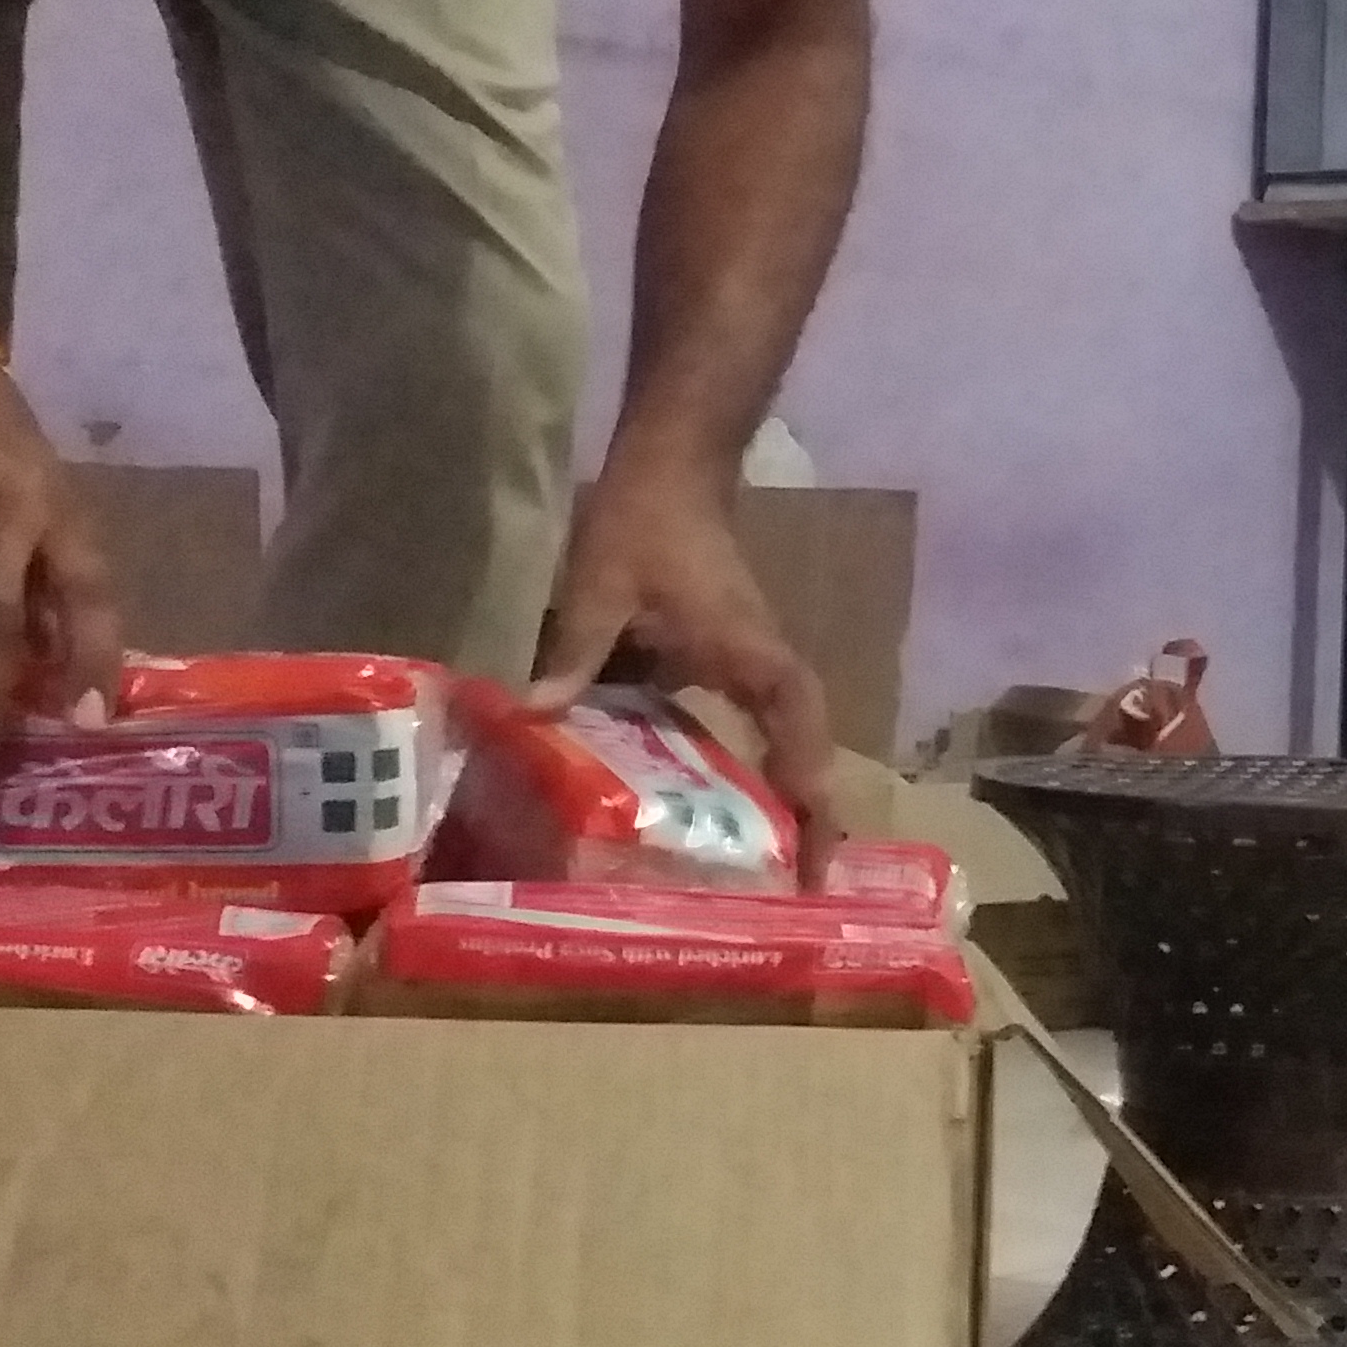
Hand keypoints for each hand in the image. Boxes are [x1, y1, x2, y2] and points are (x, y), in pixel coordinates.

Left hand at [526, 464, 833, 876]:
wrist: (674, 462)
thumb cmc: (646, 521)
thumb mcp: (601, 586)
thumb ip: (575, 654)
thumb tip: (533, 719)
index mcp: (751, 657)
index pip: (800, 738)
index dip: (812, 803)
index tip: (814, 866)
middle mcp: (766, 664)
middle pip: (809, 748)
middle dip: (812, 813)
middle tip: (799, 885)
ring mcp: (754, 658)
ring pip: (790, 736)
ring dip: (789, 790)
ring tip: (771, 861)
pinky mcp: (733, 653)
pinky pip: (759, 720)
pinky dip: (756, 762)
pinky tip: (715, 799)